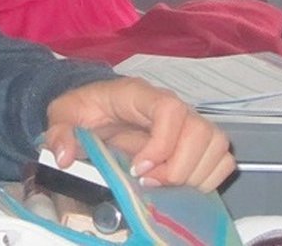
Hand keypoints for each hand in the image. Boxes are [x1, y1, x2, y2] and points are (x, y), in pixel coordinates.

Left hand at [45, 77, 234, 191]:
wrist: (98, 108)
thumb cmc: (87, 108)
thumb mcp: (63, 114)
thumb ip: (59, 131)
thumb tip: (65, 156)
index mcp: (140, 95)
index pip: (170, 109)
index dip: (162, 143)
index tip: (139, 168)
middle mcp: (172, 106)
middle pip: (201, 130)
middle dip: (178, 167)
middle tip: (149, 181)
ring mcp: (189, 124)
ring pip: (217, 144)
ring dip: (194, 175)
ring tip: (163, 185)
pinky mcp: (197, 143)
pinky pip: (222, 159)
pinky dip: (208, 179)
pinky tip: (180, 186)